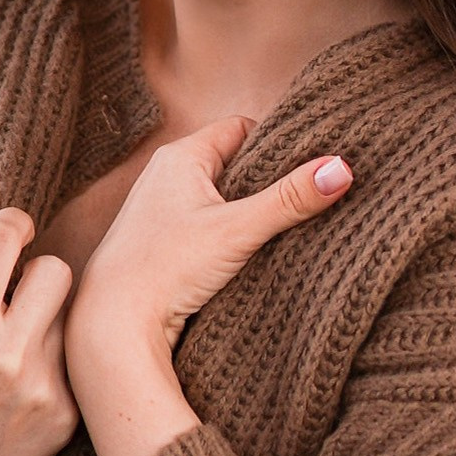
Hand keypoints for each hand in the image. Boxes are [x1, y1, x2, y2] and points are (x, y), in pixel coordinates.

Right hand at [0, 206, 75, 455]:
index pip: (5, 236)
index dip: (12, 225)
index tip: (15, 233)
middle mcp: (5, 352)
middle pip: (57, 269)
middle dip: (38, 277)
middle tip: (20, 299)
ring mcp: (41, 387)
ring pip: (72, 316)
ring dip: (49, 323)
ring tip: (18, 352)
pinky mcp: (65, 417)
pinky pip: (75, 364)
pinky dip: (55, 369)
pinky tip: (25, 393)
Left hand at [64, 118, 353, 455]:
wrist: (113, 326)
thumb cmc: (165, 270)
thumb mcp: (237, 230)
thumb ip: (290, 199)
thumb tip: (342, 168)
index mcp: (180, 157)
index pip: (241, 128)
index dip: (277, 142)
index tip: (309, 163)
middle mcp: (165, 176)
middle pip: (233, 163)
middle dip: (267, 179)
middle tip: (306, 195)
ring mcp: (161, 211)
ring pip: (220, 198)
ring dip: (248, 212)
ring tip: (283, 227)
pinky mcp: (161, 244)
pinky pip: (207, 225)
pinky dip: (229, 235)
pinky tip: (248, 255)